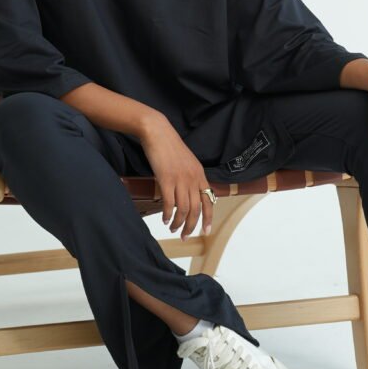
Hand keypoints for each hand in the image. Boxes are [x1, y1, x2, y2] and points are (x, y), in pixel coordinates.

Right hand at [140, 116, 214, 238]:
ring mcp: (180, 179)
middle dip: (191, 225)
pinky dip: (168, 214)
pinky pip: (170, 203)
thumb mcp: (187, 162)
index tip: (206, 230)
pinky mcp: (166, 179)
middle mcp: (193, 178)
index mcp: (199, 174)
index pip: (209, 200)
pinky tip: (165, 219)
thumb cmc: (169, 147)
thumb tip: (189, 194)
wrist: (158, 132)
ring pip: (184, 208)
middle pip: (196, 209)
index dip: (208, 217)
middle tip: (185, 235)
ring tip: (173, 228)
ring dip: (179, 222)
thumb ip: (190, 177)